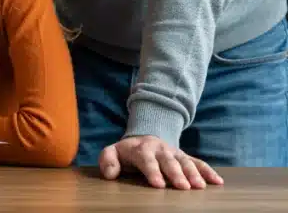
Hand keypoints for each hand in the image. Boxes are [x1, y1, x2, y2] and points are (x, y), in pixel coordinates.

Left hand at [99, 136, 223, 189]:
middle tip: (182, 187)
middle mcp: (160, 149)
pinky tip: (217, 181)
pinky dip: (208, 171)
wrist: (144, 138)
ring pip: (186, 161)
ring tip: (200, 187)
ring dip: (194, 173)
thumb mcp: (112, 152)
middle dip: (176, 173)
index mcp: (141, 149)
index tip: (158, 185)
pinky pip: (199, 162)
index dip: (152, 172)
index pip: (147, 160)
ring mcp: (174, 152)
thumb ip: (108, 160)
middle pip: (169, 161)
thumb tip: (110, 173)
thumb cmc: (127, 152)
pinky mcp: (185, 157)